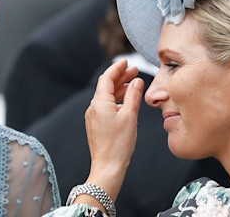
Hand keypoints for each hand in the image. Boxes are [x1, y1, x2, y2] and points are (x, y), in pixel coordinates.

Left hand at [83, 59, 143, 200]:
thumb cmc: (119, 144)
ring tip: (133, 84)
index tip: (126, 62)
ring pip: (106, 96)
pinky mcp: (96, 125)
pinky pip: (106, 106)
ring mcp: (93, 117)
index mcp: (99, 103)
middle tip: (134, 71)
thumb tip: (137, 81)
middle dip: (120, 77)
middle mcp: (93, 108)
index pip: (106, 78)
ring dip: (119, 89)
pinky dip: (116, 100)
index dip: (117, 68)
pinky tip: (126, 101)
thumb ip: (133, 96)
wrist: (108, 167)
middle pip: (106, 86)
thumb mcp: (130, 116)